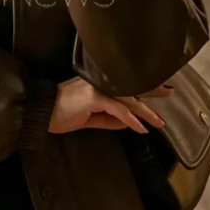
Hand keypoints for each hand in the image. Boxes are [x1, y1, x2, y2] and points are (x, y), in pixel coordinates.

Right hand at [48, 77, 170, 135]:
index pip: (123, 83)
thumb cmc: (60, 114)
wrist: (40, 112)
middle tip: (169, 91)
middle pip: (130, 86)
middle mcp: (98, 81)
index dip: (141, 85)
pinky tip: (141, 128)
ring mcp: (96, 88)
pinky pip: (118, 110)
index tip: (158, 86)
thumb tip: (129, 121)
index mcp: (97, 84)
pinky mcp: (93, 97)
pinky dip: (131, 120)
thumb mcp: (89, 117)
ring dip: (145, 112)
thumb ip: (109, 118)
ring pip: (128, 99)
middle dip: (151, 90)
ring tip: (159, 121)